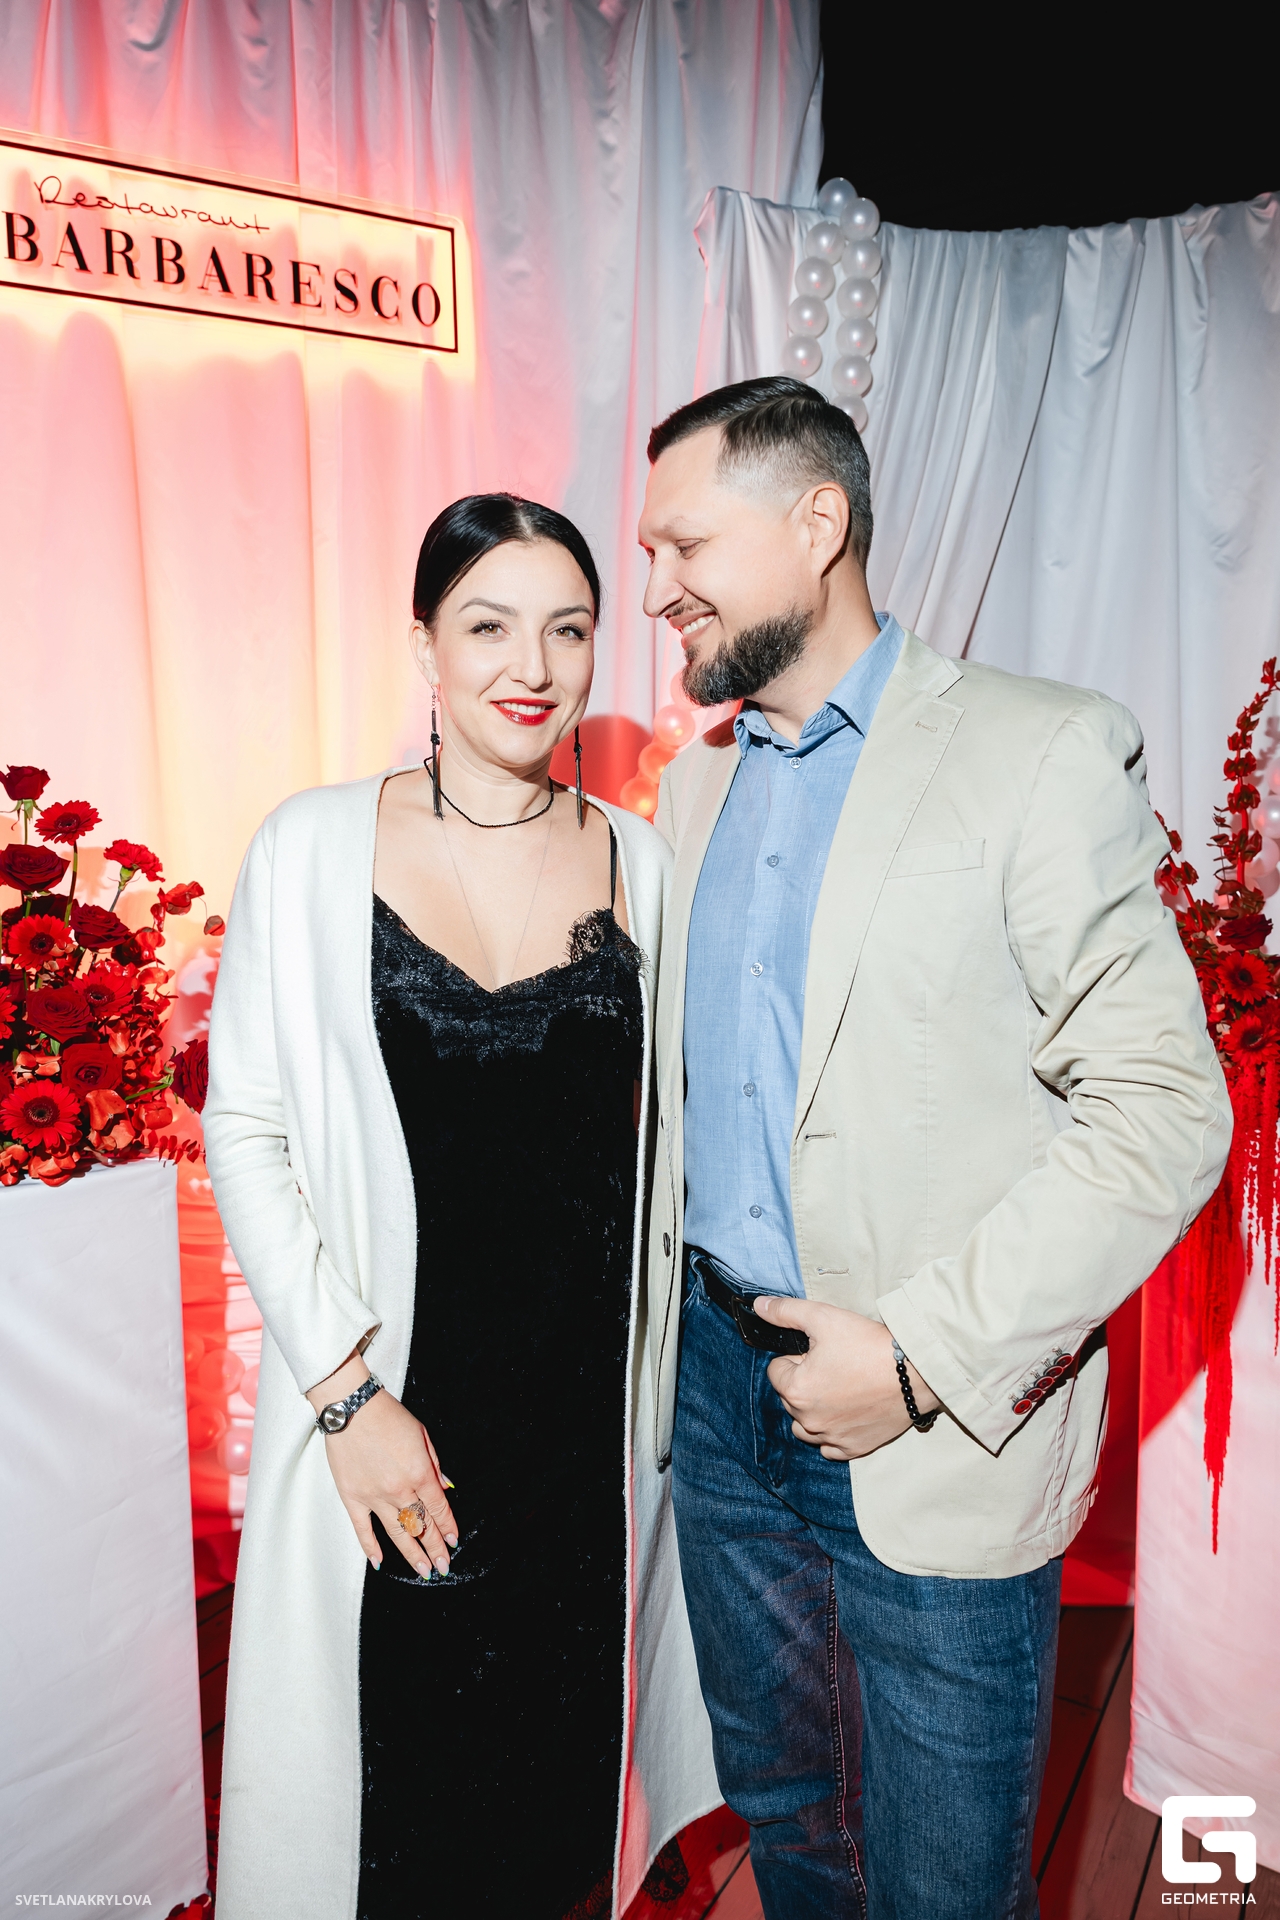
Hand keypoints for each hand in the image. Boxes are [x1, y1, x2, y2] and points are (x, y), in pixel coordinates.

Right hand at [307, 1356, 457, 1577]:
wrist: (351, 1408)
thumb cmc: (387, 1416)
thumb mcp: (421, 1434)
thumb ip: (435, 1464)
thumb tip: (445, 1487)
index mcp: (419, 1473)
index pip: (438, 1508)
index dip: (448, 1527)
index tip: (454, 1540)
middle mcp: (399, 1490)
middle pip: (421, 1526)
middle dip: (435, 1548)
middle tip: (443, 1565)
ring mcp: (374, 1497)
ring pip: (397, 1533)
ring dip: (412, 1554)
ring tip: (423, 1570)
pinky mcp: (352, 1498)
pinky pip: (363, 1529)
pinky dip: (371, 1547)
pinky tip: (380, 1562)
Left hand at [753, 1297, 941, 1460]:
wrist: (916, 1373)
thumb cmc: (869, 1345)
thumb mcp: (823, 1317)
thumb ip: (785, 1312)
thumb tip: (759, 1307)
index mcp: (796, 1390)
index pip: (776, 1370)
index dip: (796, 1356)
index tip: (820, 1351)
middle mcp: (809, 1420)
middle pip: (790, 1398)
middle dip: (804, 1381)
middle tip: (835, 1365)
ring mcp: (831, 1437)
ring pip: (805, 1426)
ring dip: (813, 1409)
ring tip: (839, 1388)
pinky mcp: (854, 1448)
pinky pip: (829, 1447)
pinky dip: (832, 1433)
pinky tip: (847, 1414)